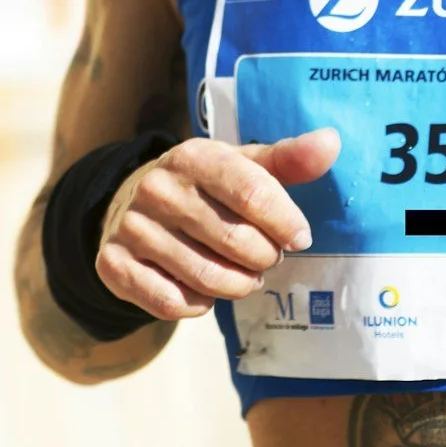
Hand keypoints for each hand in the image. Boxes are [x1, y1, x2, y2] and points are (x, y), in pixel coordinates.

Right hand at [96, 130, 337, 319]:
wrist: (131, 206)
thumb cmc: (205, 189)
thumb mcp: (243, 166)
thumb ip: (289, 159)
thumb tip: (331, 141)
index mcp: (194, 156)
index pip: (254, 192)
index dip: (286, 223)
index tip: (299, 238)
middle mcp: (157, 188)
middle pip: (237, 241)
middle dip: (264, 258)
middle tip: (267, 257)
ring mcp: (133, 226)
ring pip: (207, 277)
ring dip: (238, 285)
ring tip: (244, 276)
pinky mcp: (114, 263)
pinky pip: (171, 302)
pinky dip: (197, 304)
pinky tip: (202, 290)